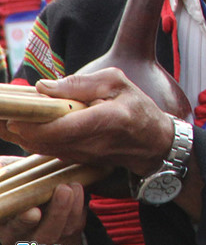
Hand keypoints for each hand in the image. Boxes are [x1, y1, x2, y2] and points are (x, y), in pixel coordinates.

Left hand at [0, 70, 173, 176]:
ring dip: (18, 134)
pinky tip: (15, 126)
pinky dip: (28, 138)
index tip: (13, 113)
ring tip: (0, 118)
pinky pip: (45, 150)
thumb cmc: (136, 108)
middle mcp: (91, 144)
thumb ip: (81, 83)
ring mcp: (81, 157)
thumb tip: (43, 88)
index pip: (61, 128)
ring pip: (39, 148)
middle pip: (42, 140)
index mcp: (106, 120)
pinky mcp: (75, 161)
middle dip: (15, 127)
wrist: (153, 143)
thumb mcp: (117, 83)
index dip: (33, 124)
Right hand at [0, 169, 84, 244]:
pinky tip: (79, 187)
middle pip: (44, 236)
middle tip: (63, 190)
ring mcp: (51, 235)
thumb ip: (4, 175)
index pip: (13, 230)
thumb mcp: (7, 181)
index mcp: (7, 227)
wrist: (40, 194)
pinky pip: (79, 223)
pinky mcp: (70, 230)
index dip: (22, 223)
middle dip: (56, 214)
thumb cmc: (18, 185)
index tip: (33, 212)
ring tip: (73, 185)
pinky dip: (81, 205)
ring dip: (72, 206)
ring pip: (65, 230)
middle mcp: (27, 236)